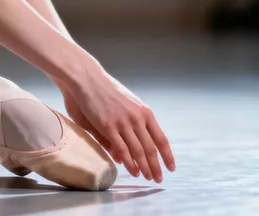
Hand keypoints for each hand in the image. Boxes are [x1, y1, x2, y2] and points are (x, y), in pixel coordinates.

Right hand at [55, 69, 175, 182]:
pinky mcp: (109, 126)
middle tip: (158, 179)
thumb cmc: (105, 89)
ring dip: (144, 168)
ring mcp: (123, 122)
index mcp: (144, 112)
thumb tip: (137, 139)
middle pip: (151, 149)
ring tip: (147, 178)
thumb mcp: (126, 103)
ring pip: (139, 152)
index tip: (171, 167)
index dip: (167, 155)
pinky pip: (123, 149)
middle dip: (156, 167)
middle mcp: (137, 118)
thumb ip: (133, 121)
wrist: (87, 78)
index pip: (161, 139)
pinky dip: (130, 163)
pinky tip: (133, 171)